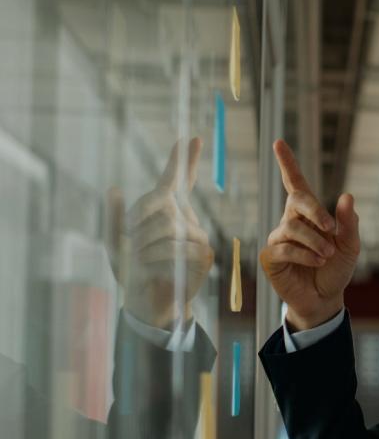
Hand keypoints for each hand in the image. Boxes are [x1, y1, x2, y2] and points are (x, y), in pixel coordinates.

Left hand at [106, 138, 213, 327]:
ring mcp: (197, 236)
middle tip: (131, 247)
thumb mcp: (114, 241)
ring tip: (142, 262)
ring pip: (170, 227)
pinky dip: (160, 259)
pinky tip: (155, 270)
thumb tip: (114, 189)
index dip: (183, 159)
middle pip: (162, 207)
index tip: (191, 137)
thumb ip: (113, 216)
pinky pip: (180, 248)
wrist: (146, 301)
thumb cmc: (131, 270)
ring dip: (146, 246)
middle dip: (139, 225)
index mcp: (165, 211)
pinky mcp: (204, 255)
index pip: (177, 180)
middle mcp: (185, 219)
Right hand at [258, 139, 358, 329]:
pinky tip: (316, 261)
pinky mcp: (271, 257)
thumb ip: (349, 223)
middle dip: (315, 210)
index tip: (278, 142)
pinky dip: (305, 254)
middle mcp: (290, 222)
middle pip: (296, 201)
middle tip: (331, 228)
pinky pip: (285, 248)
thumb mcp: (350, 245)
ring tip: (327, 255)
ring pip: (292, 227)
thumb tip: (347, 196)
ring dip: (315, 241)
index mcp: (309, 214)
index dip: (287, 164)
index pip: (296, 184)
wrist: (326, 298)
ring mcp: (279, 239)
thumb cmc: (337, 269)